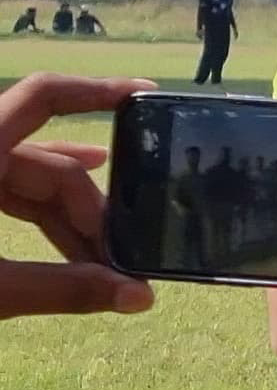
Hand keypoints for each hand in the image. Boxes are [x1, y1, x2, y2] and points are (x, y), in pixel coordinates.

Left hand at [0, 73, 154, 318]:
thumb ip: (59, 289)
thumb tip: (140, 298)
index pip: (43, 97)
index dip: (96, 92)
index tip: (150, 99)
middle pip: (48, 161)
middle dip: (92, 207)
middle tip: (125, 257)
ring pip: (30, 184)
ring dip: (71, 222)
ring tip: (107, 263)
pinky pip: (8, 196)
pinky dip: (43, 220)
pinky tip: (79, 240)